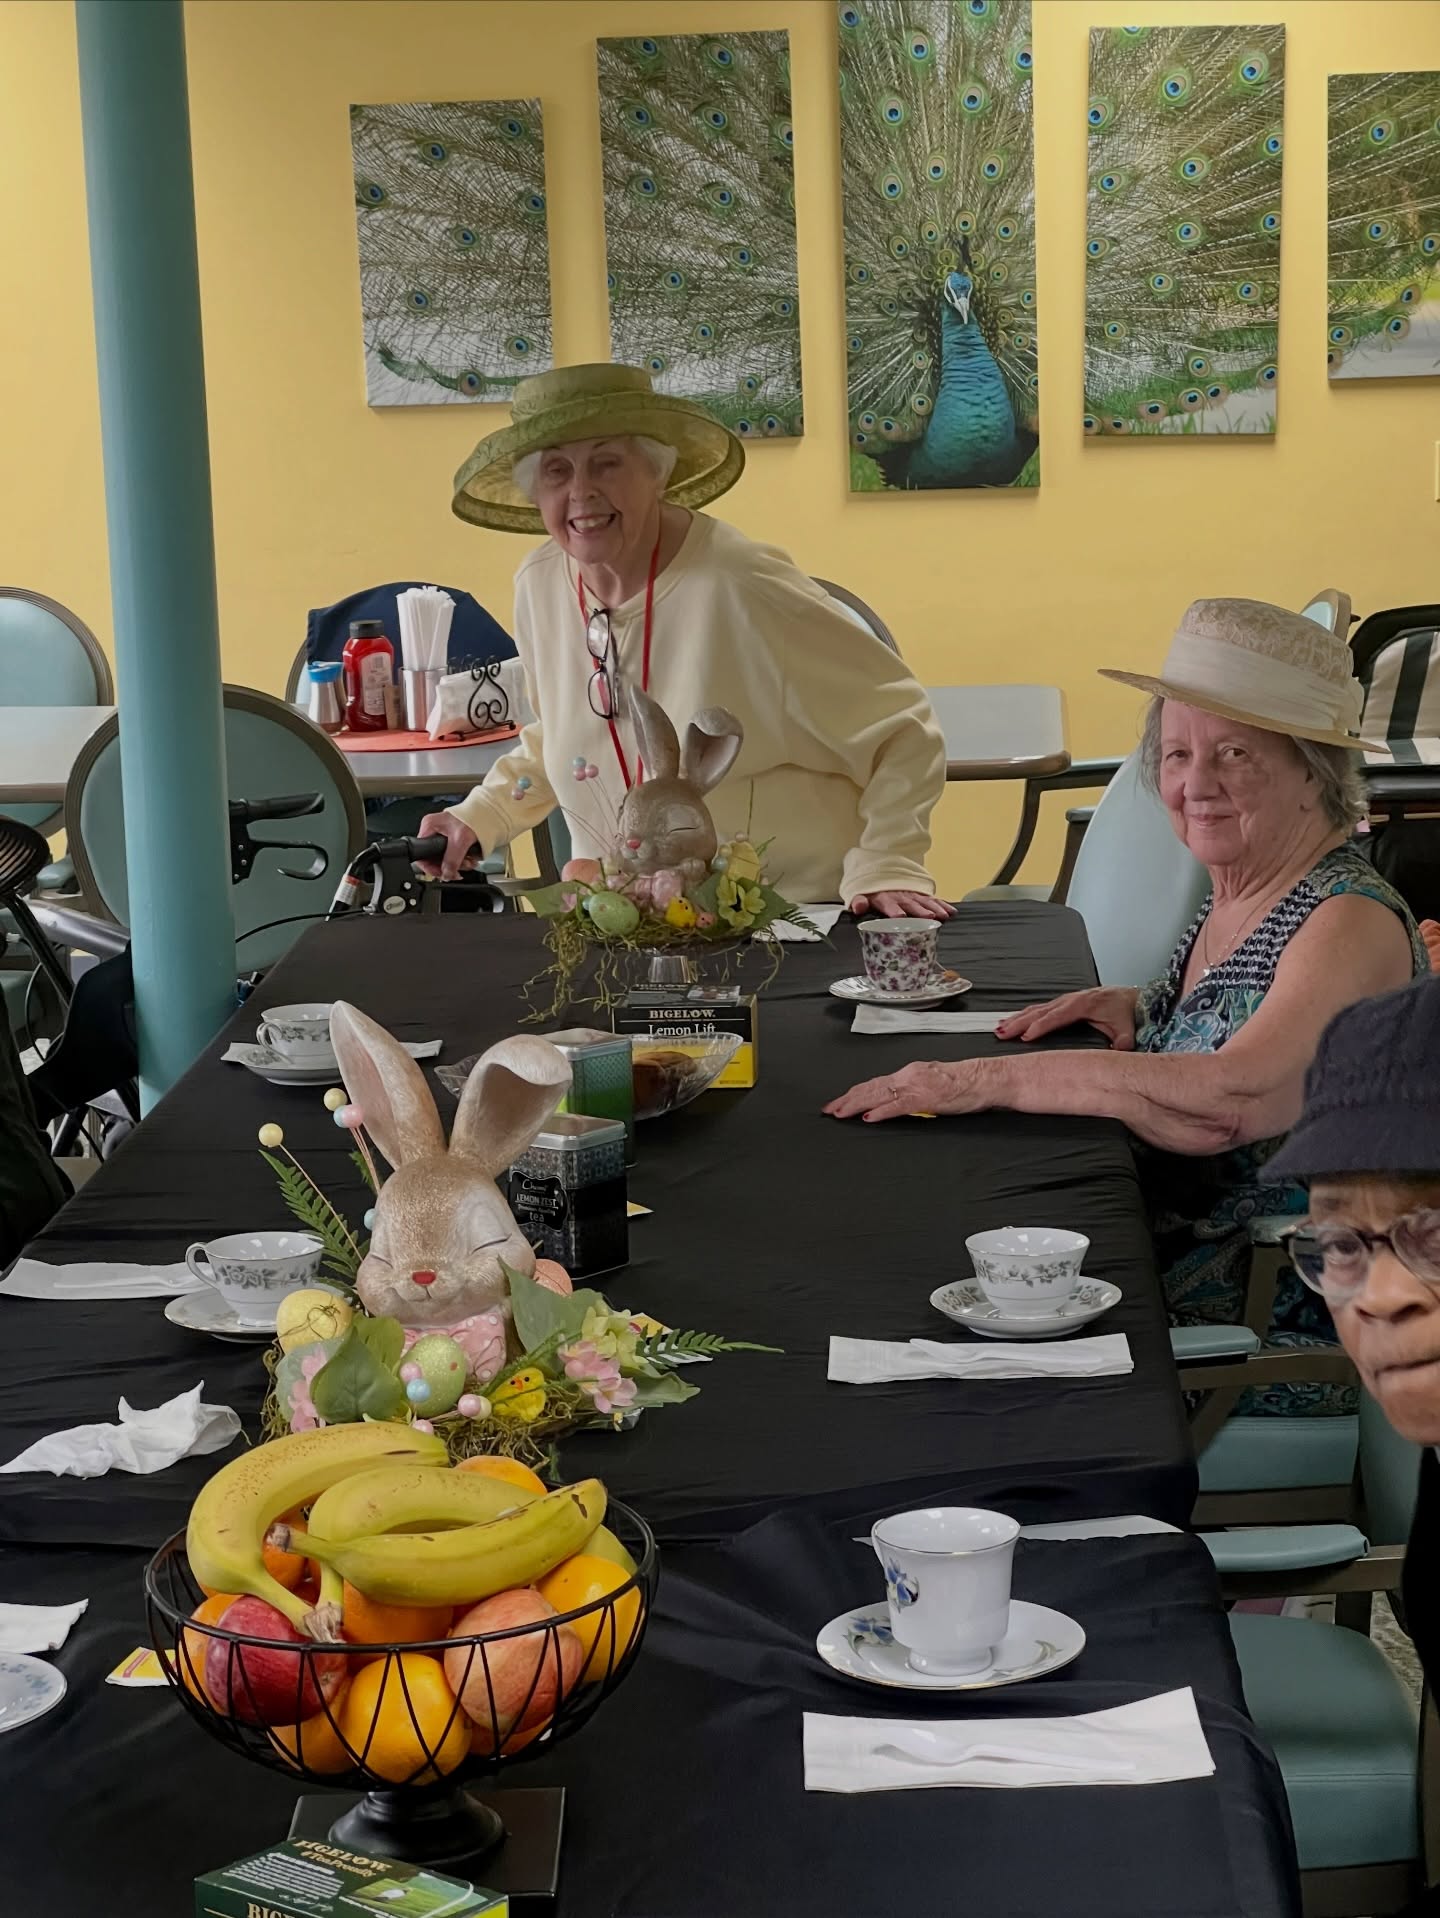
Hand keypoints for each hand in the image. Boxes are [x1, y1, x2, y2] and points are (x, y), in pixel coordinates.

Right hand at [417, 811, 479, 881]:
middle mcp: (433, 830)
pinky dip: (462, 860)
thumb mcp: (460, 840)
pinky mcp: (452, 839)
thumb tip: (446, 874)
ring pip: (445, 859)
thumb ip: (452, 860)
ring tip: (469, 863)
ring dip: (458, 865)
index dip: (430, 868)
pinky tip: (470, 859)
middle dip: (449, 867)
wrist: (488, 813)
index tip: (442, 874)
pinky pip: (453, 855)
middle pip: (434, 859)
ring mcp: (443, 835)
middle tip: (459, 871)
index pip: (421, 854)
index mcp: (429, 826)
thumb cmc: (473, 817)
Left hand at [824, 1059, 988, 1121]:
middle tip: (829, 1109)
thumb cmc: (963, 1084)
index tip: (839, 1101)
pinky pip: (899, 1105)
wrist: (984, 1079)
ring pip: (879, 1095)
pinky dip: (882, 1112)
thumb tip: (896, 1100)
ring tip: (840, 1113)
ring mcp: (916, 1086)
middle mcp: (908, 1075)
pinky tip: (869, 1117)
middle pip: (870, 1087)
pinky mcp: (926, 1098)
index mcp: (909, 1073)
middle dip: (847, 1099)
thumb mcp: (931, 1083)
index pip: (875, 1083)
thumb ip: (912, 1091)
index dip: (854, 1093)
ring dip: (856, 1105)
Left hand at [849, 889, 954, 920]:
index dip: (893, 910)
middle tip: (930, 917)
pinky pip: (934, 900)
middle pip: (911, 904)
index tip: (900, 916)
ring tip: (943, 916)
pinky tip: (951, 912)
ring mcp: (913, 896)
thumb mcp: (861, 895)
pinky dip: (943, 905)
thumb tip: (858, 907)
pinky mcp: (922, 896)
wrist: (882, 875)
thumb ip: (858, 901)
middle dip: (920, 910)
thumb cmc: (872, 892)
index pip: (889, 904)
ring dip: (935, 908)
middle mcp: (901, 897)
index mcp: (884, 899)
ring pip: (926, 902)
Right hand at [994, 986, 1138, 1048]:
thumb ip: (1123, 1042)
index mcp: (1082, 1005)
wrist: (1128, 998)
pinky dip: (1023, 1015)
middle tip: (1002, 1032)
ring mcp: (1063, 1000)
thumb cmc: (1124, 1013)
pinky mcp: (1061, 1003)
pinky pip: (1038, 1009)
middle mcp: (1069, 1001)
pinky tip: (1011, 1021)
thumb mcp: (1126, 1030)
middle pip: (1039, 1012)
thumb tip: (1119, 1050)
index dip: (1039, 1027)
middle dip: (1019, 1022)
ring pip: (1035, 1009)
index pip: (1056, 1017)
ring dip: (1016, 1019)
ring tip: (1000, 1028)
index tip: (1024, 1037)